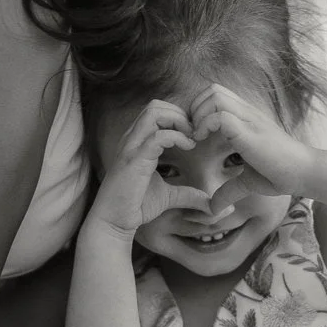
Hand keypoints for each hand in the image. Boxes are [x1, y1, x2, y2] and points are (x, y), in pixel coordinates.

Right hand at [87, 101, 209, 237]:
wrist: (114, 221)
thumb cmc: (135, 206)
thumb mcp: (169, 196)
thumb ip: (189, 195)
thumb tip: (212, 205)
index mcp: (138, 141)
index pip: (157, 111)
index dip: (179, 117)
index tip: (194, 135)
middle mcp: (132, 138)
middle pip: (156, 105)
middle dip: (180, 114)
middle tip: (195, 135)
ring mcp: (131, 147)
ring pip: (154, 112)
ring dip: (179, 121)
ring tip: (191, 139)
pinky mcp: (134, 159)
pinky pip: (156, 136)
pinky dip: (177, 136)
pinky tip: (189, 147)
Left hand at [187, 83, 311, 214]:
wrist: (305, 173)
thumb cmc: (280, 174)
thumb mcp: (248, 181)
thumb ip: (229, 189)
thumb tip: (213, 208)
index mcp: (246, 118)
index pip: (216, 94)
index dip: (199, 110)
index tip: (196, 136)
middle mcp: (247, 113)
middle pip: (211, 89)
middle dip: (195, 109)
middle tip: (193, 134)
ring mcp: (249, 119)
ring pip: (214, 96)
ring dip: (199, 115)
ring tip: (198, 137)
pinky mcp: (250, 131)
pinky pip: (220, 116)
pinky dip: (206, 125)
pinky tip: (203, 142)